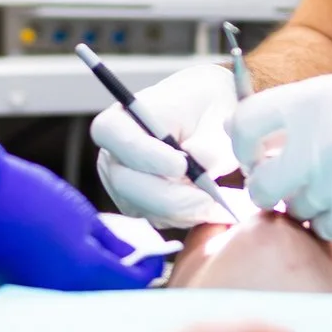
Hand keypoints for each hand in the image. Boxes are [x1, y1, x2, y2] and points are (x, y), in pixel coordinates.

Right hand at [0, 143, 167, 291]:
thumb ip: (110, 240)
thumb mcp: (80, 212)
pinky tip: (77, 263)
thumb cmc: (24, 197)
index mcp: (85, 272)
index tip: (152, 256)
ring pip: (85, 300)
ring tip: (105, 258)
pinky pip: (61, 296)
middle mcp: (65, 294)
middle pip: (110, 299)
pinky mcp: (26, 292)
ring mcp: (43, 297)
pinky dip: (75, 284)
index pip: (133, 284)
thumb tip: (130, 254)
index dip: (147, 269)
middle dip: (124, 281)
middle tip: (133, 260)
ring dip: (99, 285)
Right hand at [92, 60, 238, 226]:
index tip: (182, 165)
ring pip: (146, 208)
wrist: (209, 121)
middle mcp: (112, 156)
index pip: (113, 135)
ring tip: (219, 202)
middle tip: (209, 197)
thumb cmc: (207, 112)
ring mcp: (122, 186)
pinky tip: (210, 205)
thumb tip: (197, 162)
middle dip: (171, 195)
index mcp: (119, 120)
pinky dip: (187, 216)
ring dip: (185, 210)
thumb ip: (205, 143)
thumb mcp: (210, 118)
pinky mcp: (139, 208)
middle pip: (126, 183)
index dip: (144, 154)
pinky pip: (160, 220)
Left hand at [229, 73, 331, 237]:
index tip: (251, 154)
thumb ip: (303, 114)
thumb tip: (255, 138)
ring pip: (296, 208)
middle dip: (268, 189)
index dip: (241, 145)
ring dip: (311, 203)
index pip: (244, 124)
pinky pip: (327, 227)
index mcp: (314, 101)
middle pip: (261, 183)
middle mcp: (321, 140)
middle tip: (285, 184)